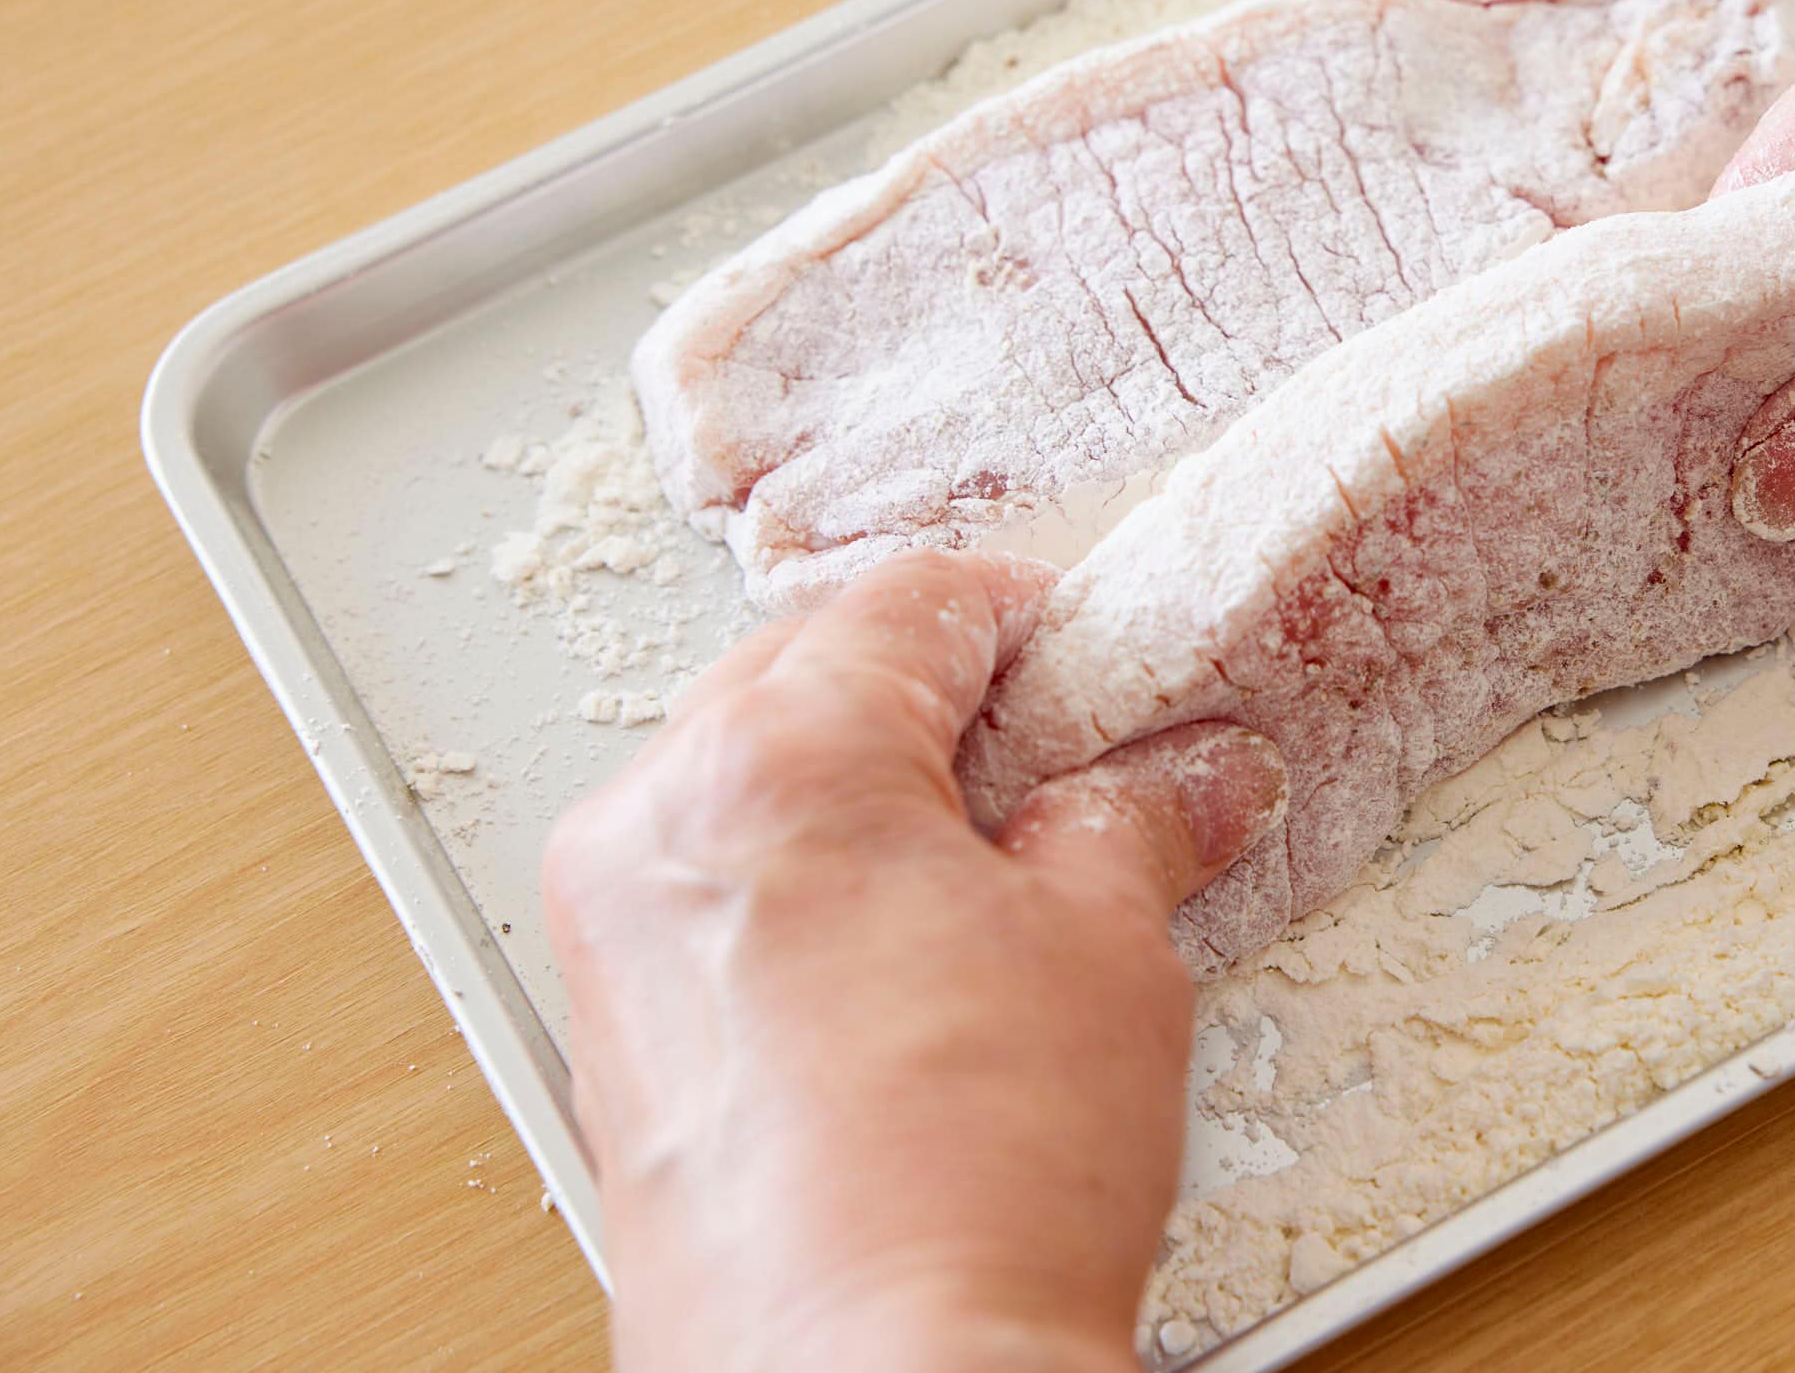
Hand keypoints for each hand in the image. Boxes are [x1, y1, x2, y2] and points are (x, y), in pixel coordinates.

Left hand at [544, 551, 1283, 1371]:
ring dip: (868, 799)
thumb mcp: (1106, 954)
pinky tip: (911, 964)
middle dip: (940, 704)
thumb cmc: (967, 1186)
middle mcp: (651, 830)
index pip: (909, 607)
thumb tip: (1184, 780)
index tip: (1088, 656)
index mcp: (767, 762)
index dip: (1025, 616)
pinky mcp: (613, 1049)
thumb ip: (1135, 824)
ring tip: (998, 874)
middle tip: (1065, 760)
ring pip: (747, 791)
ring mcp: (611, 945)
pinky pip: (710, 901)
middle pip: (807, 679)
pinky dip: (805, 892)